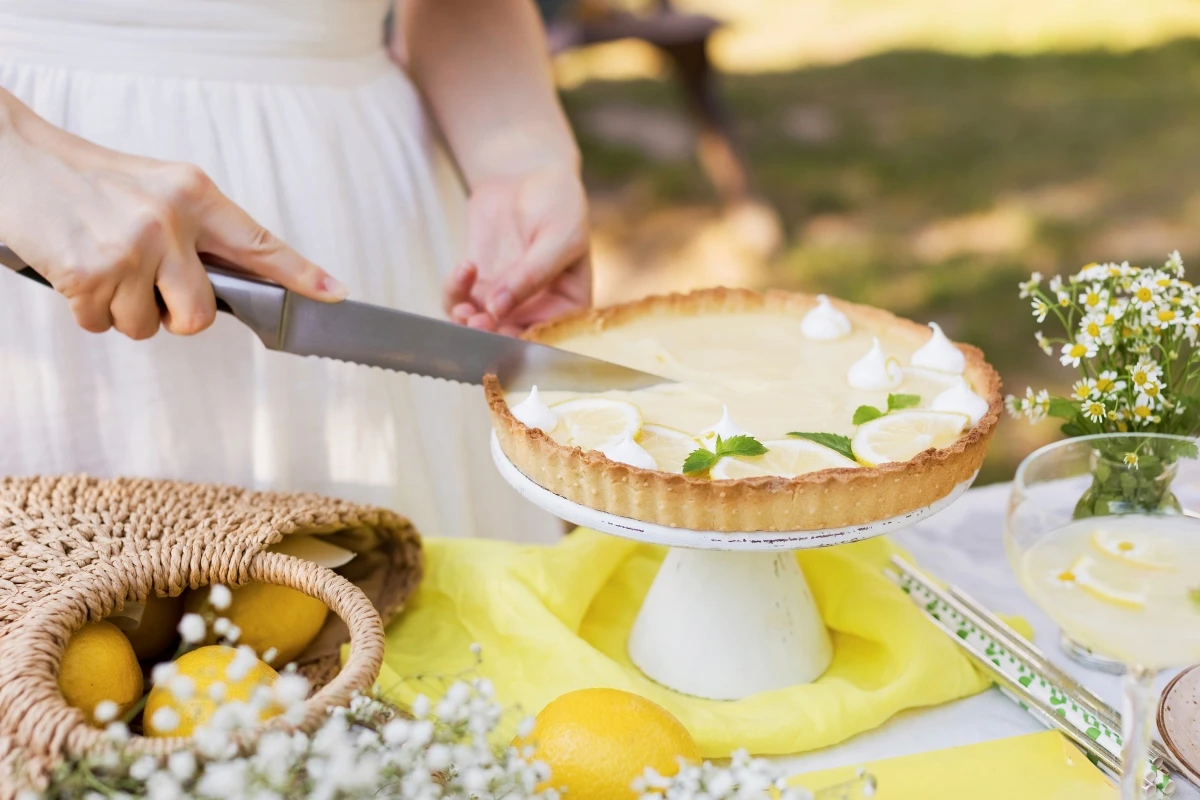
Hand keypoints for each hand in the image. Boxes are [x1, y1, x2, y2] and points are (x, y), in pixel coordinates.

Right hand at [0, 95, 346, 339]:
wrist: (13, 161)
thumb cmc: (90, 181)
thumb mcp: (159, 189)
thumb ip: (199, 231)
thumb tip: (234, 281)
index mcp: (194, 195)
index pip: (259, 243)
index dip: (300, 274)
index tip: (335, 294)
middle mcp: (169, 221)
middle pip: (201, 315)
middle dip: (175, 316)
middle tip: (148, 286)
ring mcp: (129, 249)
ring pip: (149, 328)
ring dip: (123, 311)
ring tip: (103, 266)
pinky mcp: (88, 274)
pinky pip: (103, 326)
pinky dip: (87, 310)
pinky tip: (77, 271)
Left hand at [442, 164, 590, 335]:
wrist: (530, 172)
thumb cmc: (559, 203)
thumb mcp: (558, 236)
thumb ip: (532, 274)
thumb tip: (498, 309)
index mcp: (567, 307)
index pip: (546, 340)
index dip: (523, 344)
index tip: (504, 334)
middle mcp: (535, 310)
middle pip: (508, 339)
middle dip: (488, 337)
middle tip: (476, 322)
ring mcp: (503, 298)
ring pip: (478, 327)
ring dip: (466, 322)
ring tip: (463, 306)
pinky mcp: (477, 284)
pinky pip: (458, 300)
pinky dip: (454, 291)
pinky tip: (465, 266)